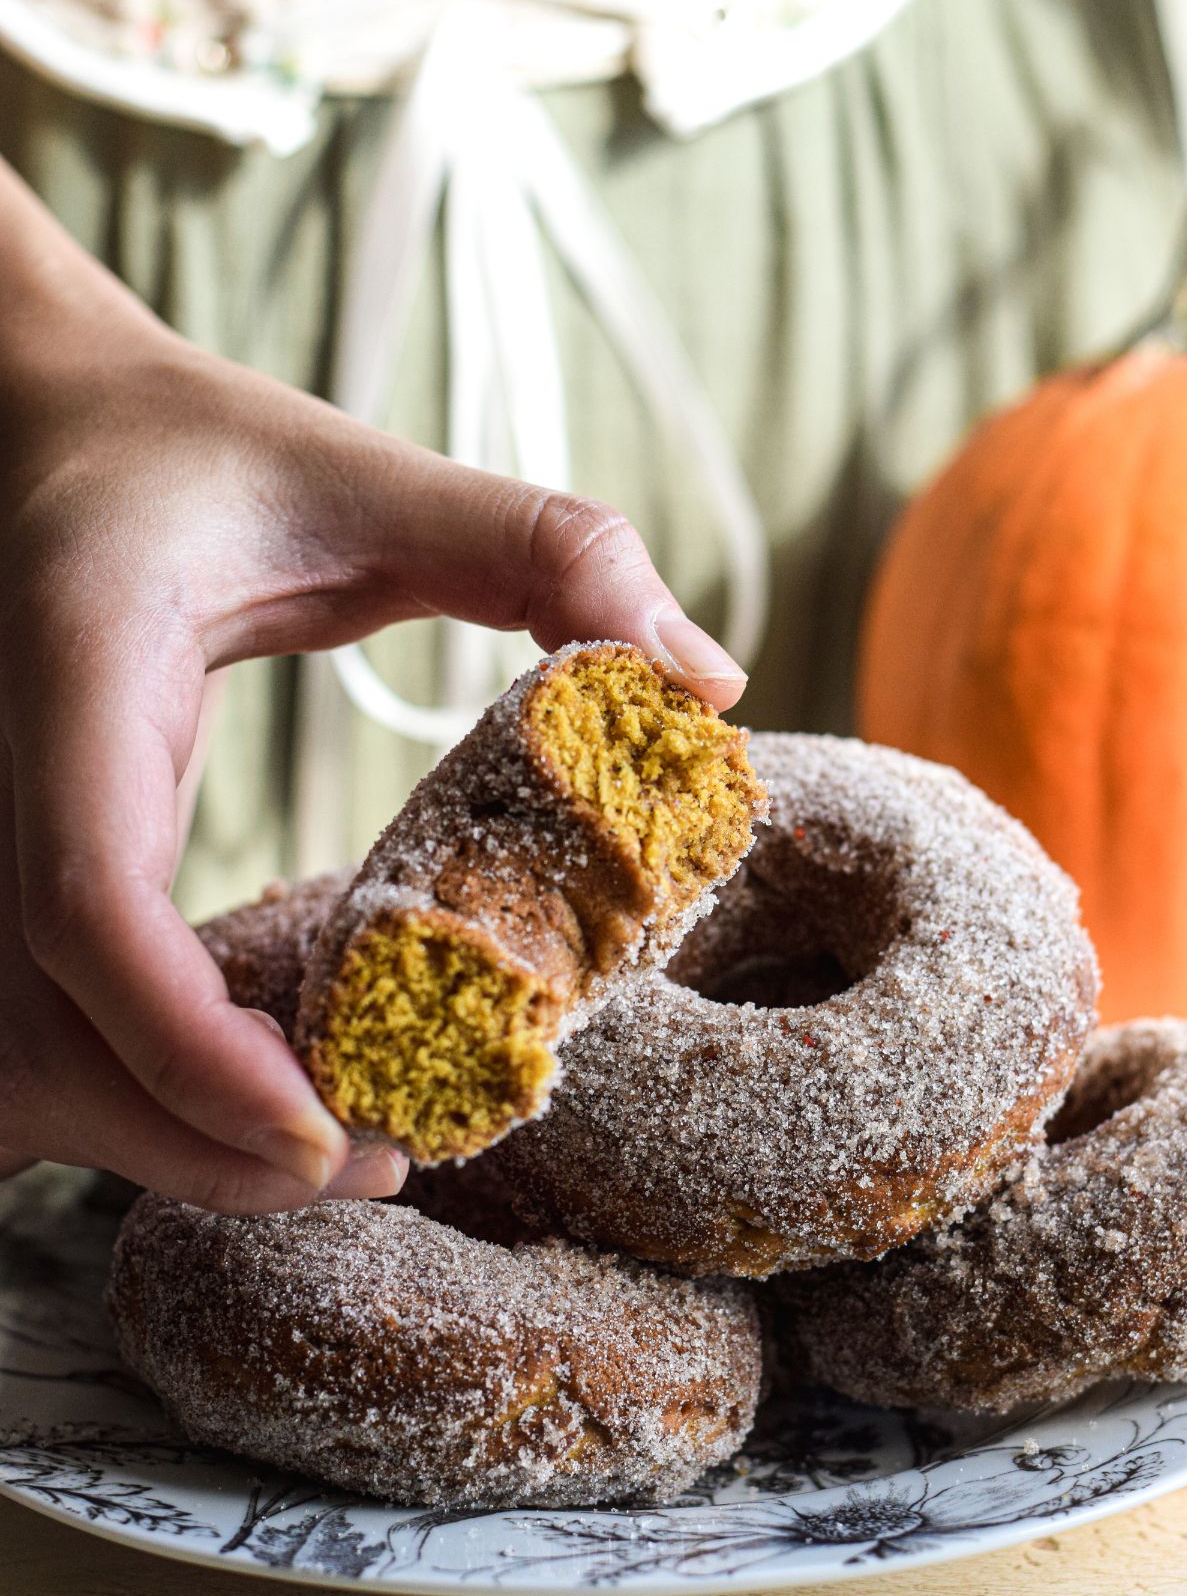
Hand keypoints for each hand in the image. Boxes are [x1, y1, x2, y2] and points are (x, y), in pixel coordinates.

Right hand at [0, 161, 746, 1212]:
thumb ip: (543, 548)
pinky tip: (266, 1073)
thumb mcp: (368, 475)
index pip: (88, 899)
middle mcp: (8, 768)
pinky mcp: (16, 856)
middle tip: (379, 1161)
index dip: (192, 1046)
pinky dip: (149, 1077)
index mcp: (83, 674)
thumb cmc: (193, 451)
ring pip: (31, 1050)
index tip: (329, 1128)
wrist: (39, 433)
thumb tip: (708, 680)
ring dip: (169, 1129)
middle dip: (197, 1135)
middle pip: (48, 1029)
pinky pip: (51, 1015)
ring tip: (338, 1139)